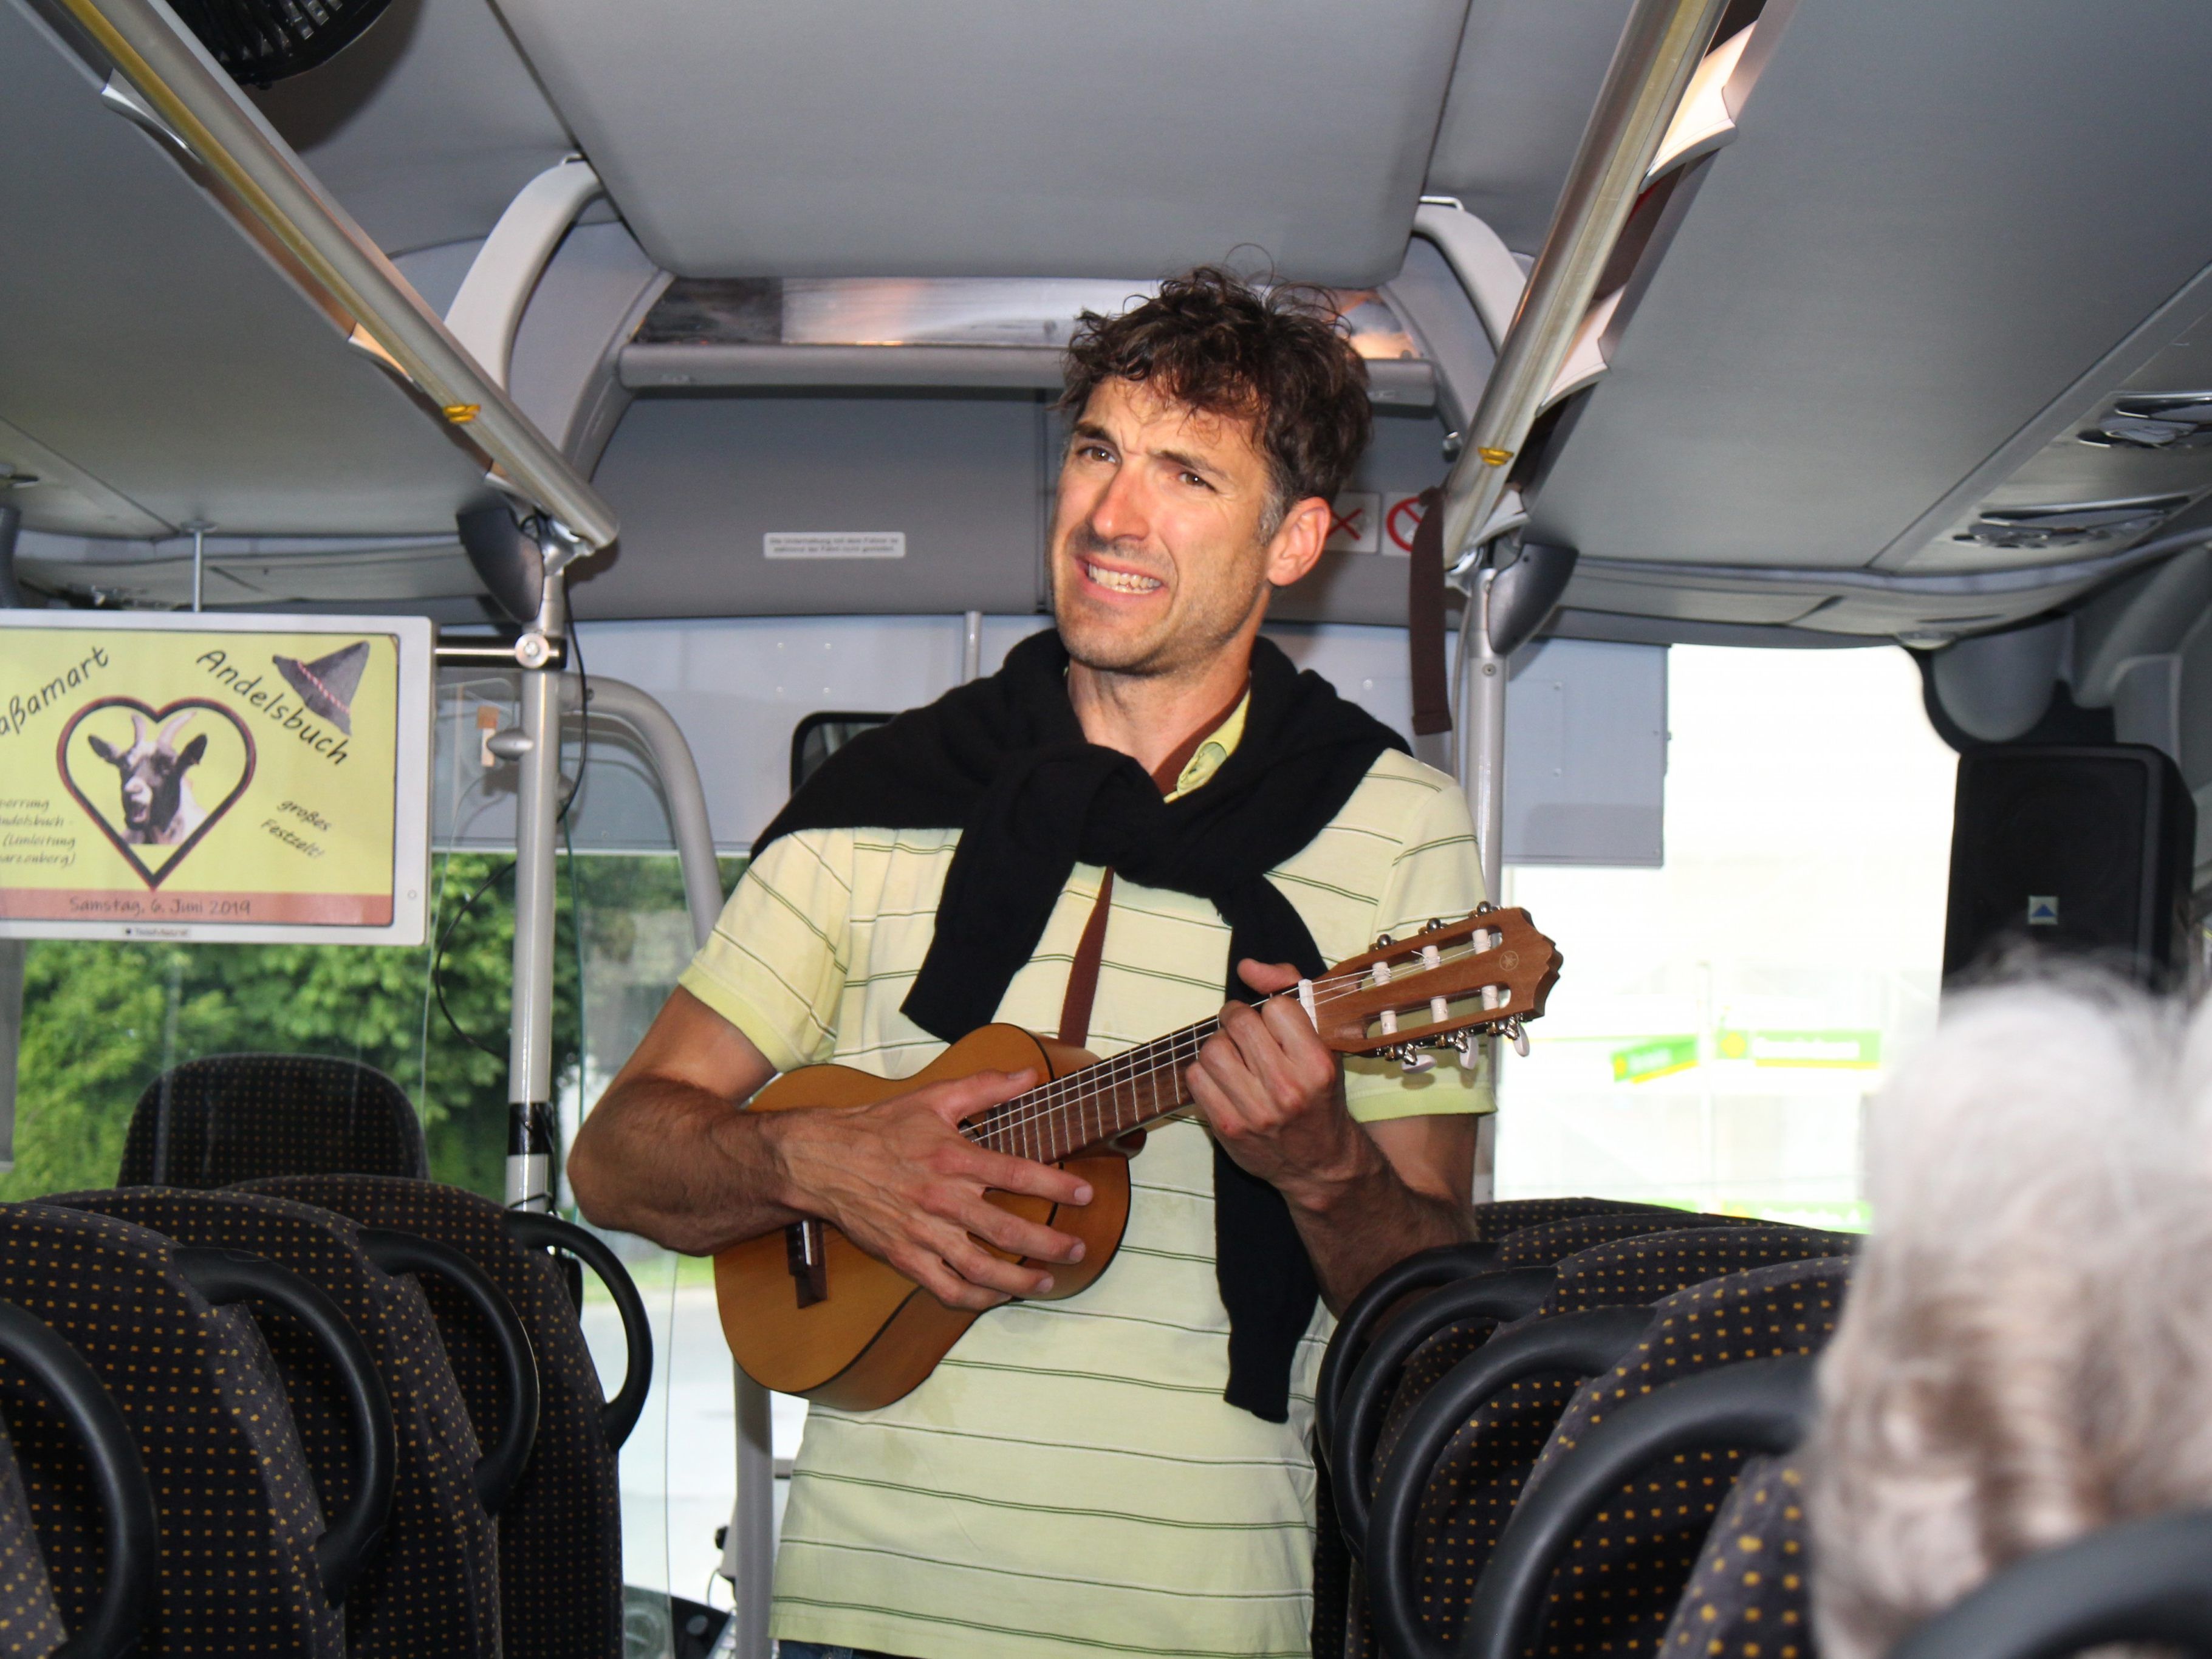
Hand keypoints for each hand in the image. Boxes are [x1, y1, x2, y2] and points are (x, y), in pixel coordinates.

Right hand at [767, 1068, 1093, 1310]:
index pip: (1017, 1174)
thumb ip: (985, 1087)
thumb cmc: (880, 1127)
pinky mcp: (904, 1258)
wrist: (822, 1160)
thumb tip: (1028, 1076)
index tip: (1085, 1195)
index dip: (1055, 1186)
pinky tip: (997, 1297)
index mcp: (952, 1158)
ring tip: (1047, 1283)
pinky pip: (946, 1289)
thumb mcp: (934, 1098)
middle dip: (1049, 1245)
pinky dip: (976, 1299)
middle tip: (1078, 1250)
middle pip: (1006, 1231)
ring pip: (980, 1269)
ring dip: (1019, 1281)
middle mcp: (941, 1199)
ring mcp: (922, 1234)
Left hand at [1186, 959, 1376, 1206]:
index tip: (1275, 1024)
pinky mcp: (1227, 1127)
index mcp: (1317, 1064)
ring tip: (1235, 1057)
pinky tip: (1224, 1080)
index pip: (1277, 1006)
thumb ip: (1290, 991)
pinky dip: (1205, 1072)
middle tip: (1245, 1033)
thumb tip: (1247, 966)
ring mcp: (1255, 1111)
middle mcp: (1288, 1089)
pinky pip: (1195, 1077)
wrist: (1319, 1163)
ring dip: (1219, 1046)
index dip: (1272, 1010)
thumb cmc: (1319, 1095)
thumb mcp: (1324, 1043)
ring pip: (1212, 1048)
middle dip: (1238, 1020)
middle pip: (1239, 1023)